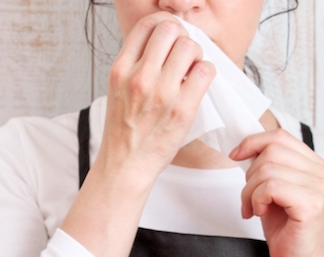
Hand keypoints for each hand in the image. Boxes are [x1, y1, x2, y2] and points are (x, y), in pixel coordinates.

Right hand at [96, 12, 215, 192]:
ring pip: (190, 47)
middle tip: (182, 55)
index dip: (163, 25)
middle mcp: (139, 77)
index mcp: (120, 69)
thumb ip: (135, 66)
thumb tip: (161, 45)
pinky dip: (206, 72)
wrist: (125, 165)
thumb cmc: (123, 131)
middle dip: (181, 37)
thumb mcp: (117, 90)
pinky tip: (198, 84)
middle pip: (170, 29)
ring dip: (195, 54)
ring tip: (190, 70)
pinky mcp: (182, 109)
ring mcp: (162, 92)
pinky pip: (205, 71)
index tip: (169, 37)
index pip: (147, 25)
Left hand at [231, 128, 323, 256]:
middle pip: (272, 151)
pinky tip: (259, 213)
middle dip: (250, 174)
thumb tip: (244, 146)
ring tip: (254, 209)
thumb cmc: (285, 229)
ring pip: (268, 169)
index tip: (236, 156)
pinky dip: (256, 199)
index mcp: (318, 166)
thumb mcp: (273, 190)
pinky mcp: (311, 205)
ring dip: (250, 191)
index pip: (281, 137)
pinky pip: (271, 187)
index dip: (253, 143)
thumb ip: (267, 165)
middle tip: (250, 199)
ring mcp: (321, 188)